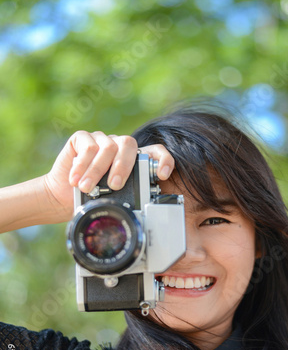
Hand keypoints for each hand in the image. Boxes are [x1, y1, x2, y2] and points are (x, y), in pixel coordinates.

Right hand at [43, 131, 174, 221]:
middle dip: (123, 167)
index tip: (162, 175)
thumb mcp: (113, 199)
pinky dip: (82, 165)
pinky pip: (88, 146)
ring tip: (85, 187)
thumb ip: (127, 196)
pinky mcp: (82, 138)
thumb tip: (143, 211)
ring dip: (97, 171)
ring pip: (107, 147)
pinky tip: (75, 179)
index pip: (155, 151)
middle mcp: (118, 146)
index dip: (163, 160)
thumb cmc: (90, 198)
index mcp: (132, 160)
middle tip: (114, 185)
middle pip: (129, 145)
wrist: (62, 196)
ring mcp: (101, 139)